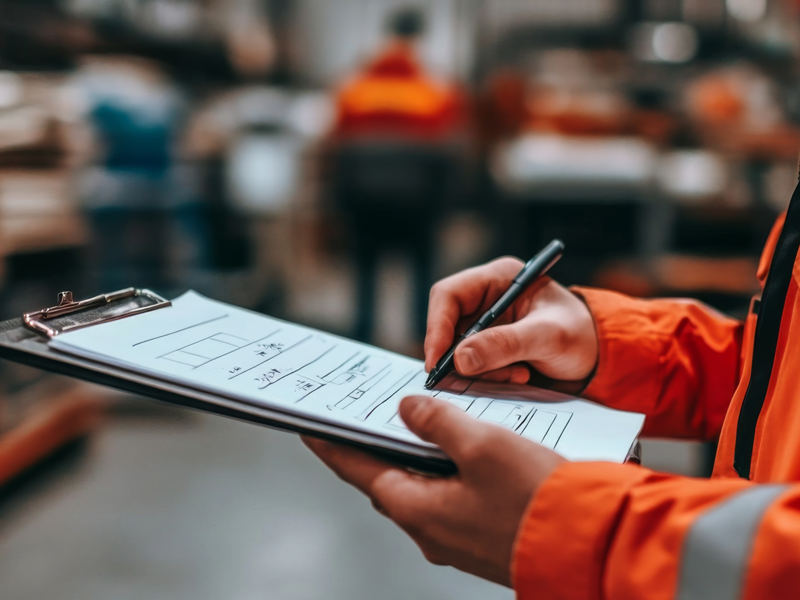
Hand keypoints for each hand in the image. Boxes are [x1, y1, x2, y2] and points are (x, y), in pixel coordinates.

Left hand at [303, 396, 564, 585]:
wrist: (593, 546)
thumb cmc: (536, 497)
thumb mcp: (482, 445)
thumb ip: (438, 422)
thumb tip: (407, 410)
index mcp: (417, 508)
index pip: (358, 470)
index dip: (332, 446)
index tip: (309, 428)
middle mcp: (430, 529)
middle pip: (389, 478)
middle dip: (376, 446)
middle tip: (365, 415)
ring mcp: (457, 537)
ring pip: (423, 486)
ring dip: (416, 455)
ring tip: (414, 421)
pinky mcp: (483, 535)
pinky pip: (452, 496)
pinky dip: (447, 469)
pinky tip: (461, 446)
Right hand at [425, 257, 598, 383]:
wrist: (598, 356)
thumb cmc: (580, 335)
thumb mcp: (548, 337)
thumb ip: (506, 344)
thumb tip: (461, 359)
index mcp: (499, 278)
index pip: (448, 295)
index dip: (437, 327)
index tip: (438, 361)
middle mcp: (486, 298)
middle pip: (447, 325)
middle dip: (459, 355)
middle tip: (474, 378)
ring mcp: (485, 324)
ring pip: (456, 350)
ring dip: (478, 370)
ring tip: (516, 375)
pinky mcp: (487, 347)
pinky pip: (470, 365)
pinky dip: (486, 377)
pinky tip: (518, 377)